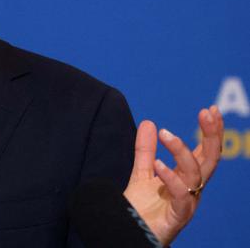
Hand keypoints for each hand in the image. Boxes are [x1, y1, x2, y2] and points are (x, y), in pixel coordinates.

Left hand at [124, 105, 222, 245]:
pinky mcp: (178, 217)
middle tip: (207, 113)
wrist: (131, 232)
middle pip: (209, 160)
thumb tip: (148, 122)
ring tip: (166, 133)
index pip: (204, 151)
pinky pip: (181, 196)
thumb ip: (145, 150)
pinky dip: (171, 178)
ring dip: (182, 151)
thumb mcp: (142, 172)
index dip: (210, 132)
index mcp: (186, 177)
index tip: (210, 109)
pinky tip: (159, 164)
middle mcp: (192, 188)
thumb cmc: (142, 208)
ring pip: (195, 174)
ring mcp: (187, 202)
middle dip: (212, 136)